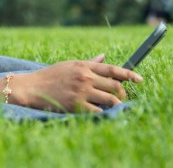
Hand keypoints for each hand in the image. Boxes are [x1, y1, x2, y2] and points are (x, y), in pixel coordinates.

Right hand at [0, 54, 142, 112]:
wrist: (32, 87)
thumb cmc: (51, 76)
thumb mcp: (70, 65)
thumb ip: (89, 63)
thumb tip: (104, 57)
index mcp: (84, 66)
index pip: (113, 69)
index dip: (129, 74)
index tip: (140, 79)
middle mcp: (85, 77)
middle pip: (115, 86)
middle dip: (123, 93)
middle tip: (124, 98)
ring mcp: (81, 92)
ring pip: (110, 100)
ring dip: (117, 105)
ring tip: (118, 108)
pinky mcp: (76, 105)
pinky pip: (98, 112)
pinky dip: (105, 114)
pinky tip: (105, 115)